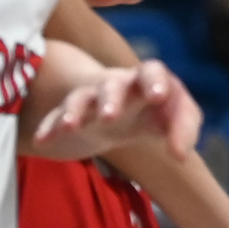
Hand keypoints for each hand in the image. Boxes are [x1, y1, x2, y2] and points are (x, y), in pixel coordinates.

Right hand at [35, 59, 193, 161]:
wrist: (113, 110)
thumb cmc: (149, 111)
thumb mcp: (170, 118)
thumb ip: (184, 130)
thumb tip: (181, 156)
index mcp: (145, 81)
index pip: (152, 71)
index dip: (155, 81)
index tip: (158, 96)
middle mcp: (116, 86)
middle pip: (112, 85)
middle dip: (111, 98)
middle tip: (110, 116)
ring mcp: (90, 99)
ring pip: (80, 99)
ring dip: (75, 111)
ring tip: (71, 126)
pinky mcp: (69, 115)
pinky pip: (55, 119)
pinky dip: (49, 127)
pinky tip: (43, 140)